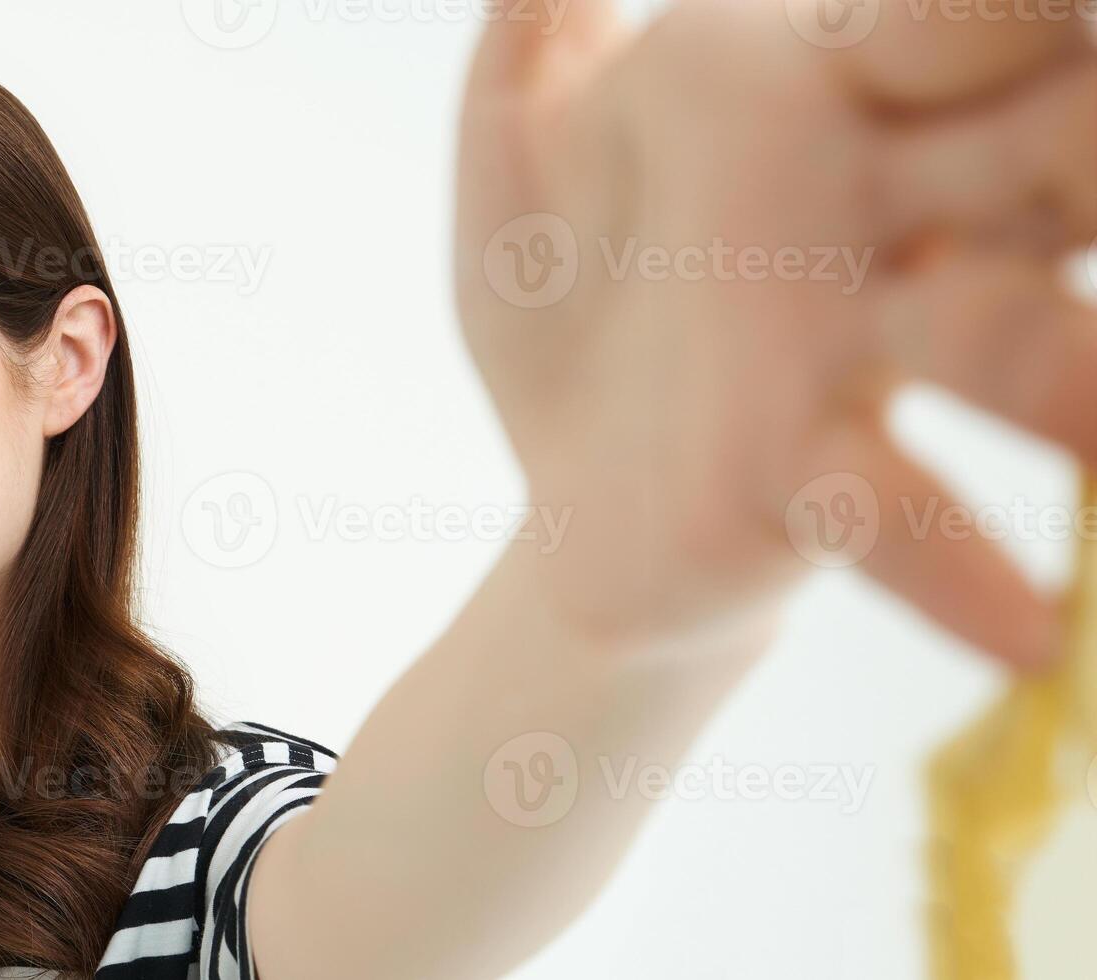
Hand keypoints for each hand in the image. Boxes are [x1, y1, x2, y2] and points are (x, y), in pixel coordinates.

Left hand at [454, 0, 1096, 666]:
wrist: (563, 483)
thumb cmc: (571, 283)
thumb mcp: (521, 145)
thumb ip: (529, 42)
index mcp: (807, 92)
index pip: (944, 20)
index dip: (1006, 11)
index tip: (1057, 12)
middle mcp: (877, 209)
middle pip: (1045, 149)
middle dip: (1091, 146)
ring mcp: (863, 350)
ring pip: (1000, 331)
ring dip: (1063, 363)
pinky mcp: (814, 481)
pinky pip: (897, 512)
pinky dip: (958, 567)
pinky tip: (1033, 636)